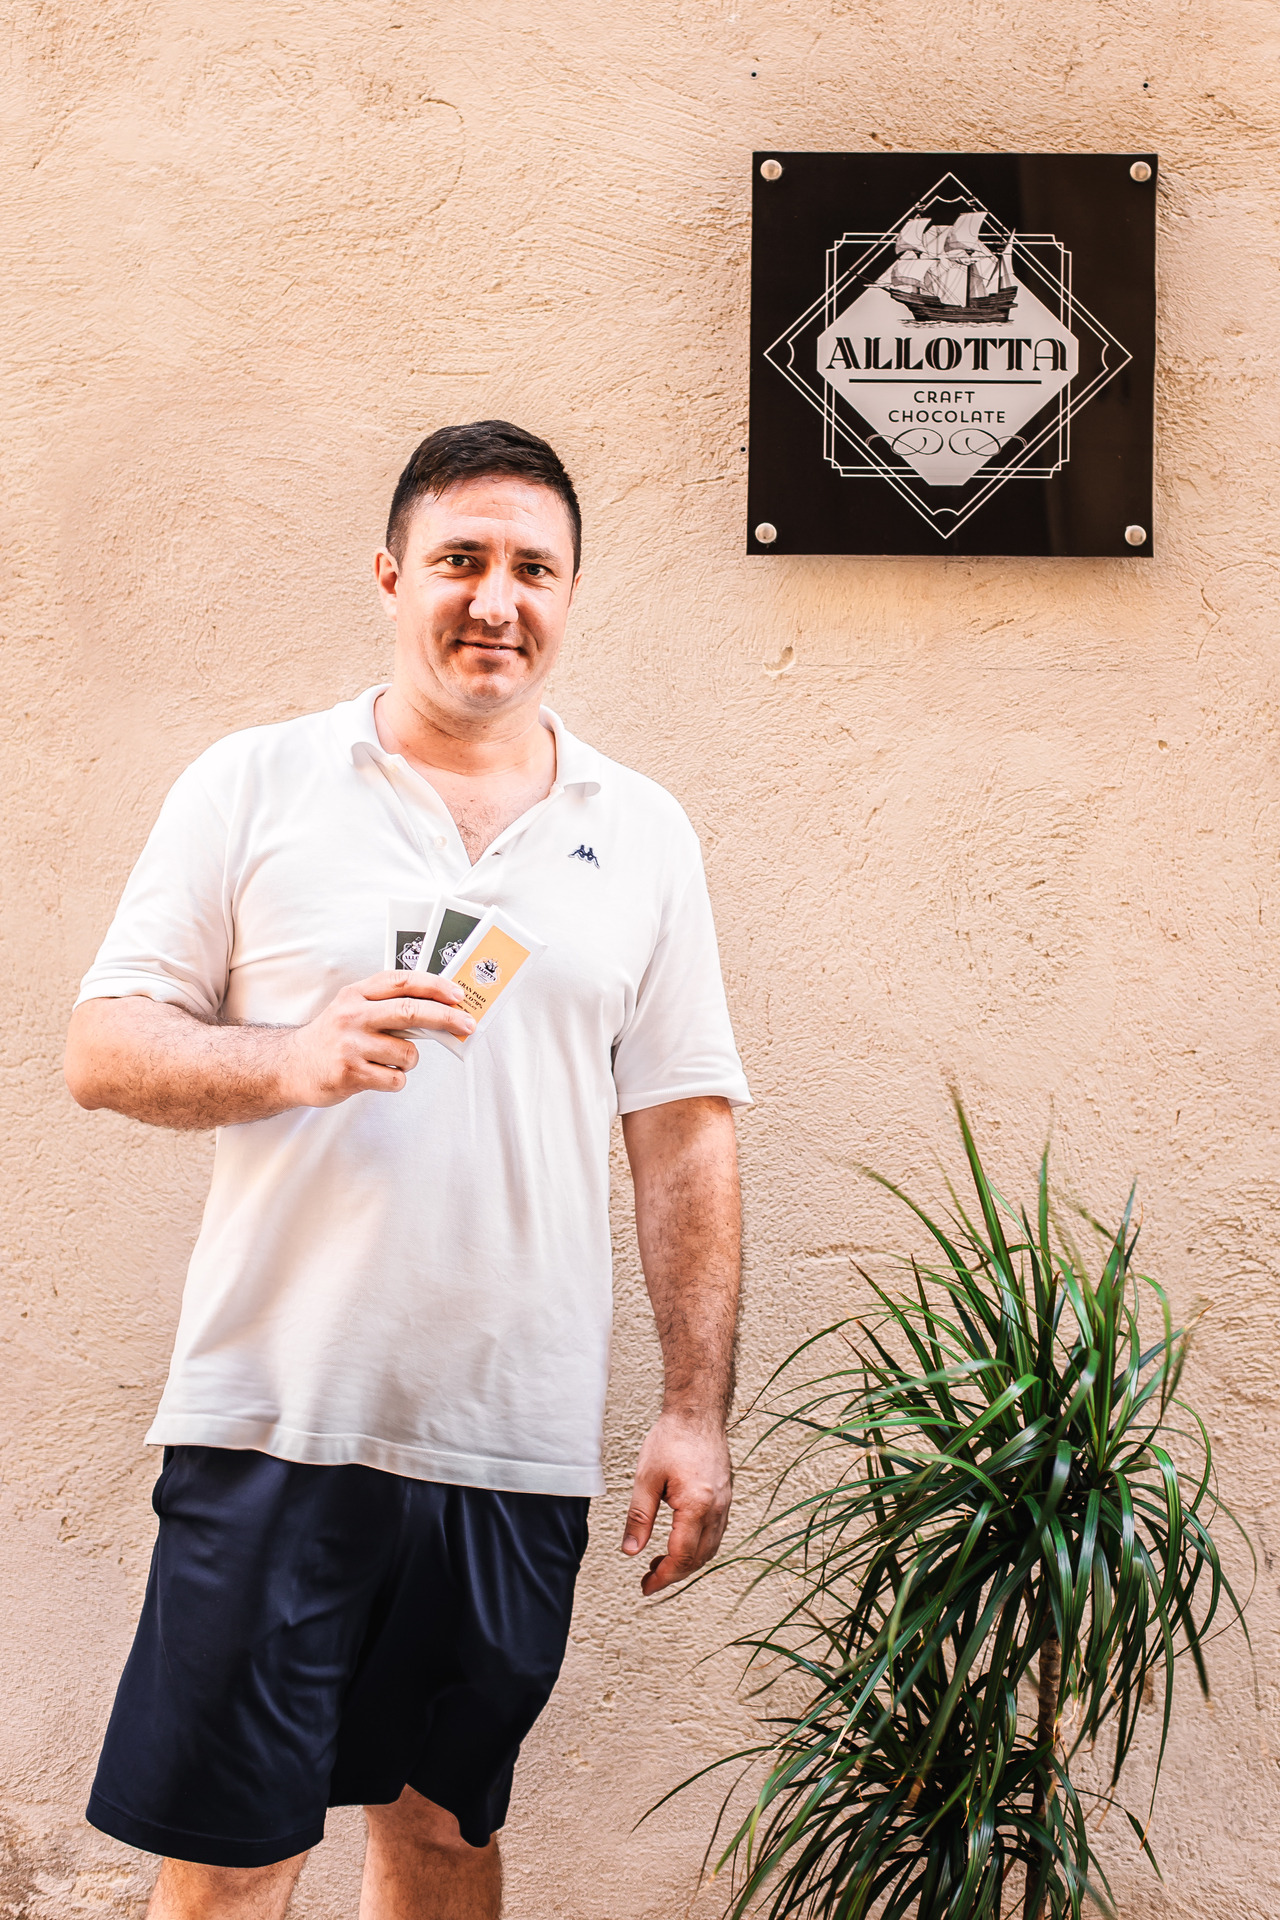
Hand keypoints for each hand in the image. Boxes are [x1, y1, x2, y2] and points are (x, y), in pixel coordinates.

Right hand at [280, 970, 474, 1106]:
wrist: (291, 1067)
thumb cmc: (332, 1037)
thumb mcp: (353, 1009)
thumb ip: (388, 1005)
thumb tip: (439, 1011)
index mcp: (356, 994)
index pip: (401, 981)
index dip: (434, 985)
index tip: (459, 994)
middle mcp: (352, 1016)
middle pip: (410, 1012)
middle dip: (445, 1017)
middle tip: (467, 1025)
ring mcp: (350, 1046)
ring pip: (407, 1054)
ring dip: (409, 1062)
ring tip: (389, 1061)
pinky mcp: (350, 1074)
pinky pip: (395, 1080)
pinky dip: (396, 1080)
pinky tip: (376, 1076)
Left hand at [621, 1410, 732, 1595]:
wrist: (698, 1413)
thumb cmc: (672, 1439)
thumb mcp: (646, 1478)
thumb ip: (639, 1517)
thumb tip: (630, 1551)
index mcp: (696, 1505)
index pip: (681, 1556)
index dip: (663, 1576)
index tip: (646, 1586)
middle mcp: (716, 1509)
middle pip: (698, 1558)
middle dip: (674, 1573)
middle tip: (649, 1579)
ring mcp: (725, 1503)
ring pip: (710, 1548)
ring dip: (687, 1562)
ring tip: (660, 1563)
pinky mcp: (725, 1497)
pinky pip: (716, 1533)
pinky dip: (698, 1547)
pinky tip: (679, 1542)